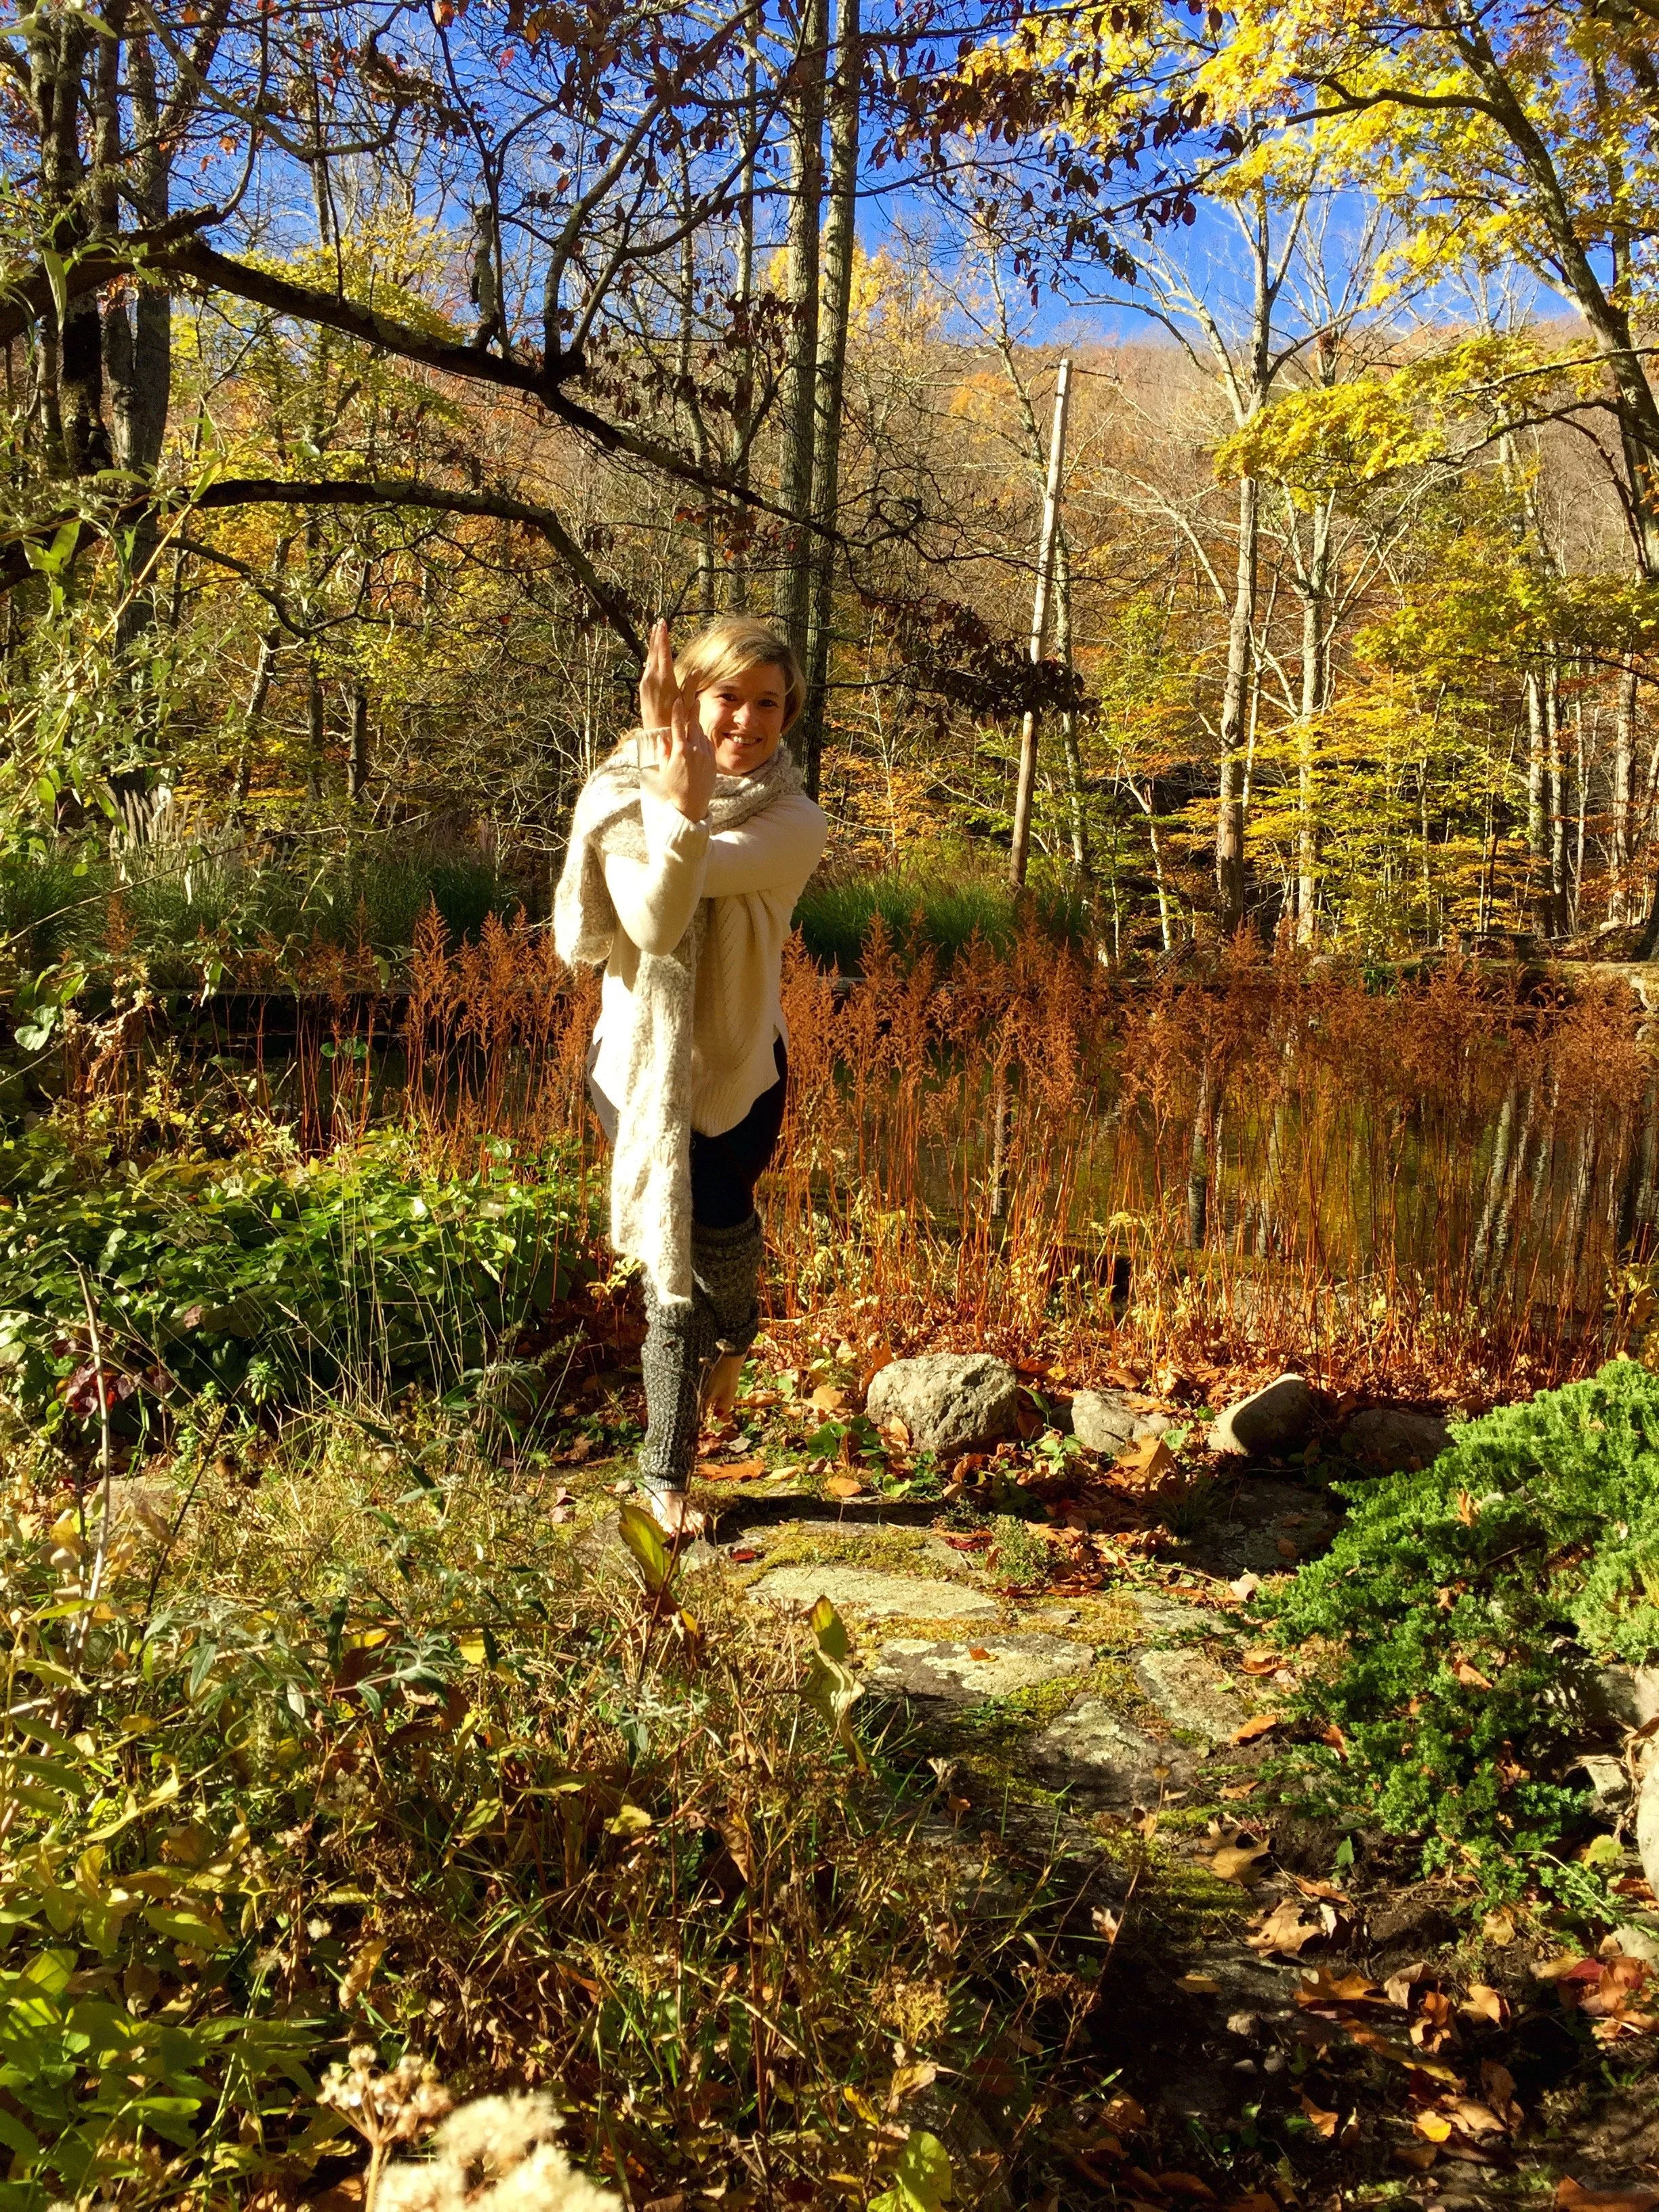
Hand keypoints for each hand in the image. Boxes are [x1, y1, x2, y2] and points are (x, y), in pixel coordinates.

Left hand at [638, 617, 679, 736]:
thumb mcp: (687, 702)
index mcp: (665, 679)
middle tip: (658, 622)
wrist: (657, 732)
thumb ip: (691, 685)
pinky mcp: (643, 687)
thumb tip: (698, 670)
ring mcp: (646, 682)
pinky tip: (653, 653)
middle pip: (654, 652)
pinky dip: (651, 657)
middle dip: (657, 636)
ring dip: (653, 645)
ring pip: (649, 658)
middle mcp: (652, 678)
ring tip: (655, 632)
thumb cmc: (676, 718)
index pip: (664, 652)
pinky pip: (647, 667)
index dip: (663, 637)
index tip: (663, 624)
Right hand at [656, 687, 714, 821]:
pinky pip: (707, 744)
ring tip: (692, 723)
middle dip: (693, 711)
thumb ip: (664, 750)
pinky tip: (697, 741)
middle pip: (693, 724)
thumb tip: (663, 737)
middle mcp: (694, 750)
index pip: (678, 725)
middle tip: (694, 698)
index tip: (678, 699)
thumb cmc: (674, 787)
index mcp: (680, 751)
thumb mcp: (664, 769)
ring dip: (696, 727)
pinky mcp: (712, 760)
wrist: (691, 804)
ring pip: (701, 734)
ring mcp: (705, 755)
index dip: (678, 711)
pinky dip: (702, 739)